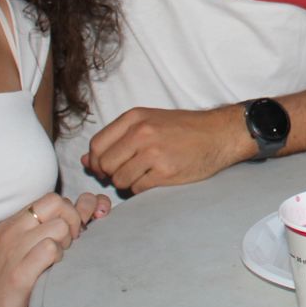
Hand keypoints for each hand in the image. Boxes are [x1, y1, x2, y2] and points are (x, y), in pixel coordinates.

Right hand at [0, 192, 90, 306]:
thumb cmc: (3, 287)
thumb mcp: (20, 250)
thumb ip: (46, 230)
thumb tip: (84, 212)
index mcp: (13, 224)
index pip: (53, 198)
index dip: (75, 210)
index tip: (80, 230)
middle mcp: (13, 232)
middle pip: (60, 204)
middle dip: (75, 222)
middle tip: (71, 247)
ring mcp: (14, 252)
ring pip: (60, 226)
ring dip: (68, 243)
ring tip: (60, 262)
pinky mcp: (18, 275)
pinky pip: (50, 250)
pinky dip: (59, 259)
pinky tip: (53, 272)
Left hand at [82, 106, 242, 193]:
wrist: (218, 134)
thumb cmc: (184, 129)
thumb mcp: (149, 122)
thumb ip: (117, 139)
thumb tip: (87, 162)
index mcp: (134, 118)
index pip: (97, 145)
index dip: (97, 162)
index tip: (105, 168)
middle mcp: (141, 133)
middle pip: (105, 165)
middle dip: (111, 175)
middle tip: (127, 173)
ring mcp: (153, 153)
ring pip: (120, 180)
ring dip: (128, 183)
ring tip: (145, 174)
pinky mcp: (165, 172)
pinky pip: (137, 189)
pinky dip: (142, 188)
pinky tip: (156, 179)